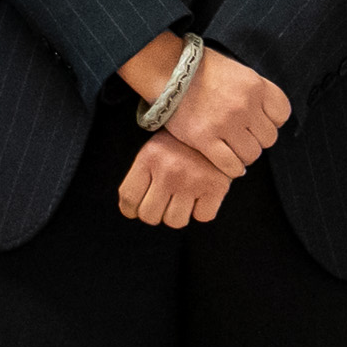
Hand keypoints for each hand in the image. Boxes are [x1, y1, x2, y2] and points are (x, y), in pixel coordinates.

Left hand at [116, 131, 234, 229]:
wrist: (218, 124)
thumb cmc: (182, 142)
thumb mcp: (155, 150)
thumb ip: (141, 176)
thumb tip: (131, 211)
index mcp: (149, 157)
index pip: (128, 198)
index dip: (131, 209)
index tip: (137, 209)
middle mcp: (169, 170)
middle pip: (149, 216)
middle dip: (155, 213)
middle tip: (164, 202)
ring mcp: (193, 180)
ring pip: (175, 221)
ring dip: (178, 214)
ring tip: (183, 198)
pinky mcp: (216, 187)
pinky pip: (202, 216)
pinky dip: (202, 210)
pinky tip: (202, 194)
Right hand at [153, 44, 289, 179]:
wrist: (169, 70)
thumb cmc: (202, 70)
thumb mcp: (238, 72)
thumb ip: (254, 92)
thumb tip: (265, 117)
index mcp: (256, 86)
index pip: (282, 114)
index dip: (272, 121)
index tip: (259, 123)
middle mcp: (245, 105)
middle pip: (269, 138)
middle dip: (257, 140)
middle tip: (243, 138)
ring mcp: (226, 123)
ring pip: (252, 154)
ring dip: (245, 156)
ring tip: (234, 150)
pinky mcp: (205, 139)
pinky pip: (231, 165)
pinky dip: (232, 169)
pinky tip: (227, 164)